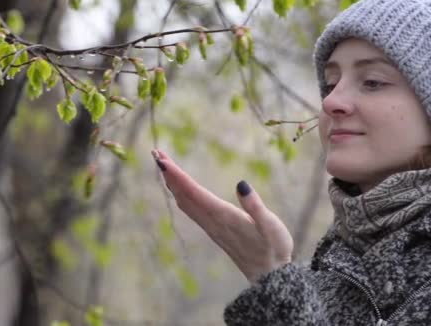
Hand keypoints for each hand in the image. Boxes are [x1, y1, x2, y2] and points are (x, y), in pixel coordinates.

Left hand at [152, 149, 293, 282]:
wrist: (270, 277)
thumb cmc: (273, 248)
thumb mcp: (270, 226)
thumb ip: (255, 206)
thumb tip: (241, 184)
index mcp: (222, 216)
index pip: (193, 192)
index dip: (176, 175)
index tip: (161, 160)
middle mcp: (212, 221)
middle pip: (183, 195)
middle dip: (169, 173)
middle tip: (157, 153)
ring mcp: (211, 227)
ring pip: (185, 202)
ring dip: (173, 183)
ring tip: (164, 165)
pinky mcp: (214, 230)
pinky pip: (191, 209)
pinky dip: (181, 194)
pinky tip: (179, 189)